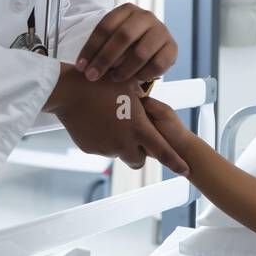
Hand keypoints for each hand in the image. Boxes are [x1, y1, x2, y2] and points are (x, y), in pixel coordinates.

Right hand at [45, 67, 188, 175]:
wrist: (70, 92)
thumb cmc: (101, 84)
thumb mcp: (130, 88)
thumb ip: (143, 101)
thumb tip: (147, 103)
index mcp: (138, 128)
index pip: (163, 151)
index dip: (175, 162)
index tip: (185, 170)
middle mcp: (124, 142)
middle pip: (139, 160)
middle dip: (140, 153)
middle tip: (135, 137)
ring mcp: (107, 148)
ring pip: (119, 153)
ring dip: (120, 143)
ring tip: (110, 119)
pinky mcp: (91, 149)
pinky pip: (102, 148)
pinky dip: (103, 139)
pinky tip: (96, 121)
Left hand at [75, 5, 176, 84]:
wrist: (153, 44)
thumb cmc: (126, 44)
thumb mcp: (112, 38)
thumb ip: (101, 47)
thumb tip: (82, 67)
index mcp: (127, 9)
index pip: (105, 26)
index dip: (91, 48)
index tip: (81, 66)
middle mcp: (146, 16)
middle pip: (123, 36)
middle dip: (105, 58)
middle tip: (93, 76)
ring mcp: (161, 31)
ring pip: (141, 53)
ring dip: (123, 70)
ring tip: (113, 78)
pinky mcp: (172, 47)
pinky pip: (157, 65)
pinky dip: (143, 74)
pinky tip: (134, 78)